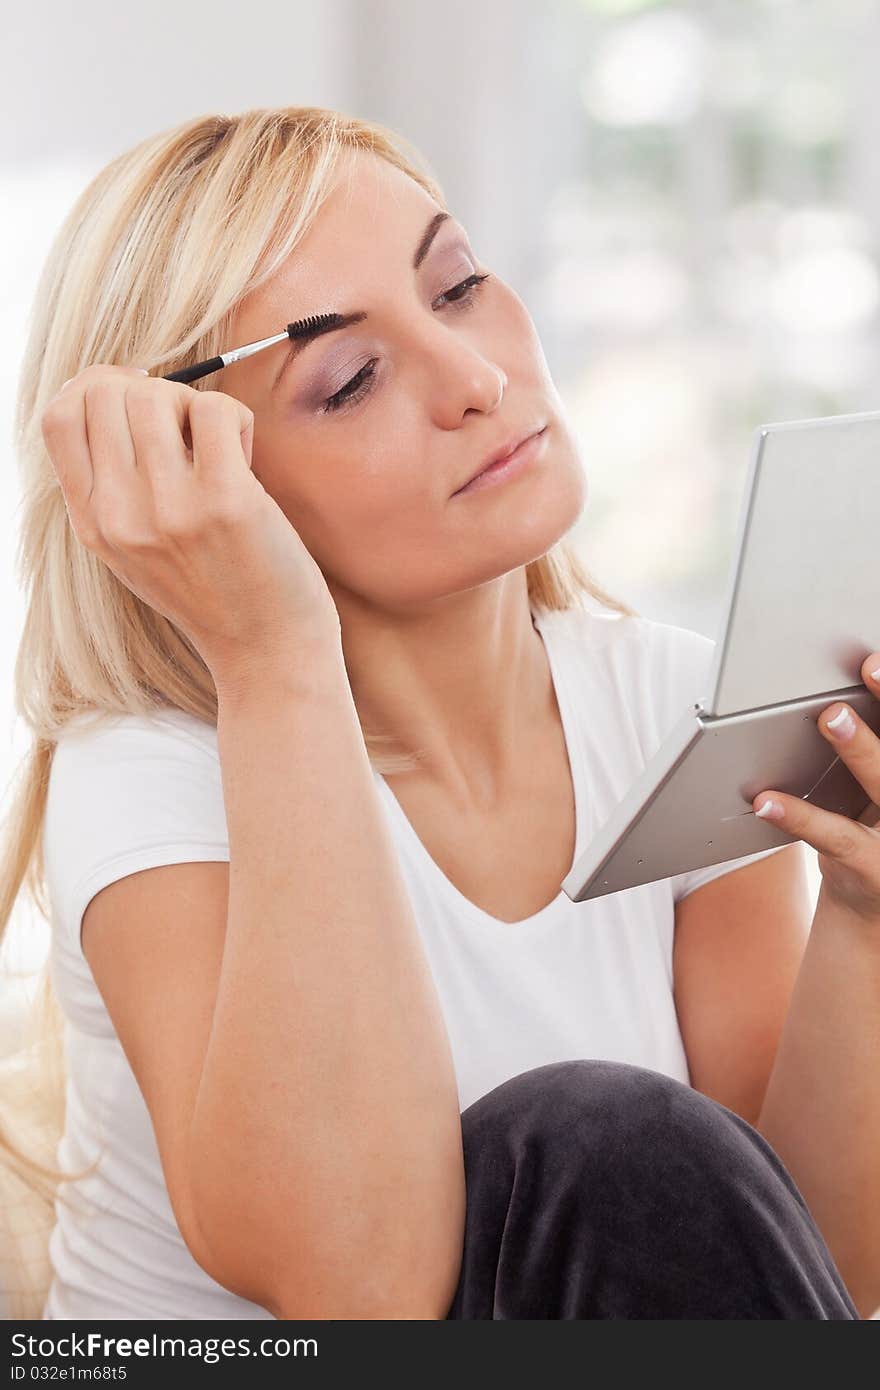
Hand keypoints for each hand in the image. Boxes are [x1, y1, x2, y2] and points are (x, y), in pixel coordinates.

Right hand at [41, 365, 340, 682]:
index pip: (58, 418)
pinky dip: (236, 420)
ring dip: (195, 405)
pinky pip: (215, 410)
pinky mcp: (227, 502)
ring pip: (157, 394)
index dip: (95, 386)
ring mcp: (171, 509)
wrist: (267, 651)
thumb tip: (115, 391)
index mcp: (93, 524)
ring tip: (218, 448)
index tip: (136, 398)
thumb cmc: (213, 590)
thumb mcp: (135, 550)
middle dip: (153, 392)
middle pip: (105, 394)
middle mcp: (121, 517)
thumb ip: (113, 486)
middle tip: (188, 432)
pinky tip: (245, 459)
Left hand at [752, 653, 879, 921]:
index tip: (879, 655)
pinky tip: (766, 799)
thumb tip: (851, 673)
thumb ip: (868, 745)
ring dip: (861, 749)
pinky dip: (798, 816)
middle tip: (868, 665)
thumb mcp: (875, 784)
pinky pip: (835, 837)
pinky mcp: (875, 871)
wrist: (870, 913)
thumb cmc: (870, 828)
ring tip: (830, 718)